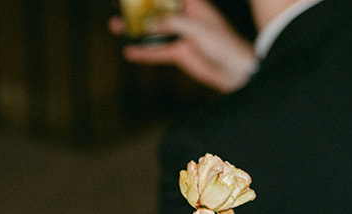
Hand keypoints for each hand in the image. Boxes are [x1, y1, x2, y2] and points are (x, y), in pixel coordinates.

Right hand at [111, 0, 257, 93]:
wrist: (234, 69)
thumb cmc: (223, 43)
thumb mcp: (197, 28)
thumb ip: (172, 24)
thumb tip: (149, 24)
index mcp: (193, 5)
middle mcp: (184, 18)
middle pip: (157, 10)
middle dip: (139, 8)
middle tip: (120, 6)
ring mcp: (180, 35)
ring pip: (153, 30)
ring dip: (136, 29)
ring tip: (116, 26)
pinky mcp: (178, 53)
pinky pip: (157, 51)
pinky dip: (143, 52)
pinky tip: (129, 51)